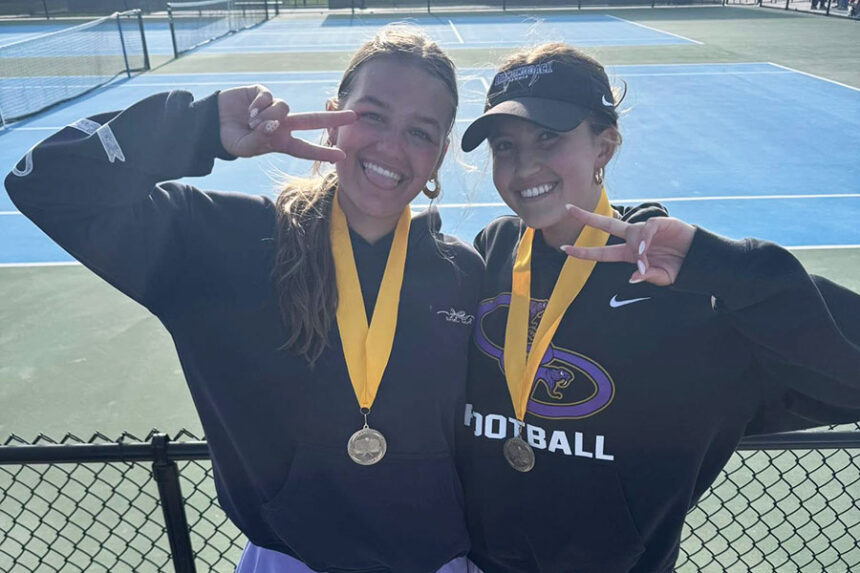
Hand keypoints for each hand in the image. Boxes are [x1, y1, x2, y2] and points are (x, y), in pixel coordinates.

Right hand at [218, 85, 355, 160]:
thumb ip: (260, 140)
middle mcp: (282, 125)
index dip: (323, 152)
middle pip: (312, 121)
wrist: (212, 122)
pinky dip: (259, 105)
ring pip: (284, 108)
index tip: (342, 156)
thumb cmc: (231, 139)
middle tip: (354, 117)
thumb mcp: (245, 148)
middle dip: (333, 119)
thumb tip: (273, 125)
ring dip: (268, 117)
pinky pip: (269, 97)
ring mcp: (274, 108)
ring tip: (252, 122)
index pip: (306, 148)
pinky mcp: (263, 93)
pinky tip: (249, 109)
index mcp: (280, 142)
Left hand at [560, 204, 695, 285]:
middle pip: (606, 225)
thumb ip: (647, 276)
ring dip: (636, 248)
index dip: (584, 251)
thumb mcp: (661, 278)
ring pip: (631, 231)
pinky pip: (647, 227)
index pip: (601, 252)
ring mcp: (646, 230)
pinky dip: (644, 238)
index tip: (564, 249)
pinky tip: (645, 249)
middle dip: (587, 217)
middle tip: (568, 208)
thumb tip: (633, 276)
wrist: (698, 260)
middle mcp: (634, 239)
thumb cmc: (678, 267)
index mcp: (629, 254)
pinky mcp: (660, 223)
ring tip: (645, 259)